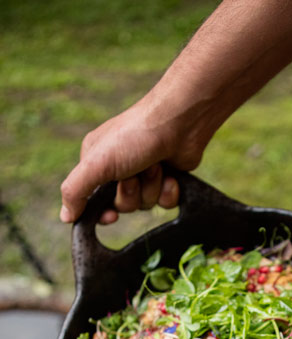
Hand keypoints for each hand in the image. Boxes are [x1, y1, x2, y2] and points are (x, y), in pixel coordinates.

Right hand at [59, 94, 202, 223]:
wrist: (179, 121)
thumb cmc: (134, 137)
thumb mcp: (96, 163)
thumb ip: (75, 190)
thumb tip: (65, 216)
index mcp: (96, 162)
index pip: (92, 200)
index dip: (102, 213)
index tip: (111, 216)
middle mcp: (118, 168)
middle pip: (122, 205)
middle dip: (131, 193)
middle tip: (135, 173)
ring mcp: (145, 173)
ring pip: (145, 204)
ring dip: (151, 188)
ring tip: (156, 165)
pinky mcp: (167, 178)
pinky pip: (165, 202)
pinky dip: (169, 191)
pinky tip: (171, 175)